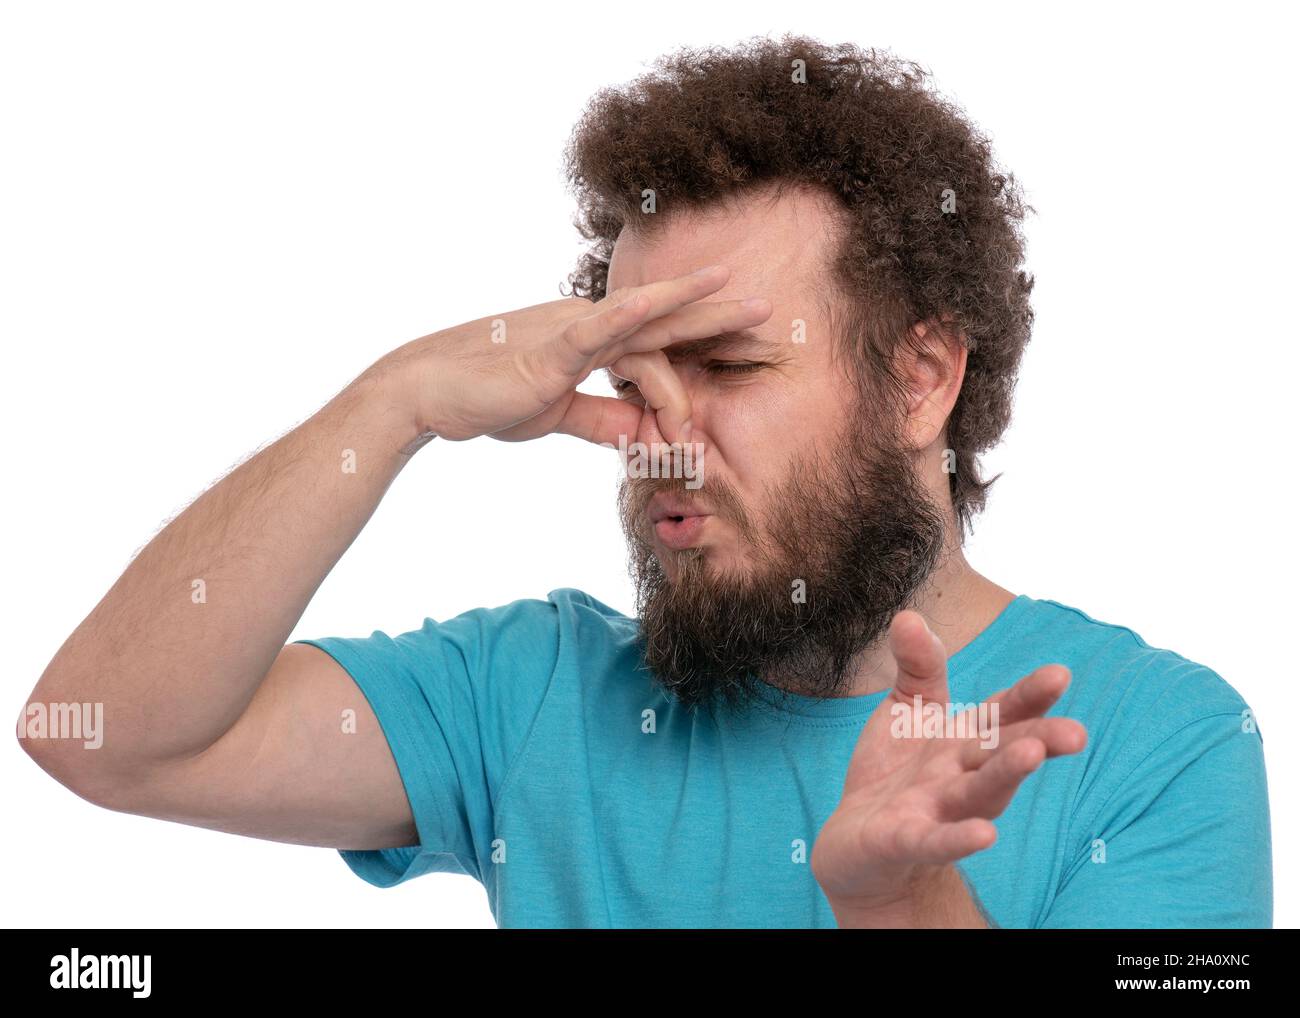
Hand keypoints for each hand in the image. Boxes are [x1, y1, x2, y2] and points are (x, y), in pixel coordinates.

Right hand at [371, 265, 771, 443]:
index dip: (694, 354)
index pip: (653, 344)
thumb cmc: (487, 399)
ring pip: (646, 320)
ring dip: (698, 318)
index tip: (732, 366)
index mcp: (587, 340)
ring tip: (745, 307)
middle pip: (663, 318)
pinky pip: (601, 329)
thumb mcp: (558, 414)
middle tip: (767, 308)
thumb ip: (601, 418)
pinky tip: (667, 300)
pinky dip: (635, 315)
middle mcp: (585, 325)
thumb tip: (643, 432)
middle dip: (717, 312)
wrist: (429, 394)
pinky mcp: (551, 347)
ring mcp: (569, 331)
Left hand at [811, 610, 1087, 916]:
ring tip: (1033, 754)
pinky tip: (984, 835)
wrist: (858, 841)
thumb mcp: (907, 710)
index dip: (1028, 698)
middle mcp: (961, 776)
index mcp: (965, 741)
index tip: (1059, 675)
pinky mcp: (905, 841)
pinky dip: (957, 838)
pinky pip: (933, 840)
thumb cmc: (895, 771)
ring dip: (1006, 776)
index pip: (1002, 716)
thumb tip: (907, 614)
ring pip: (977, 793)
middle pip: (1001, 755)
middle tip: (1076, 732)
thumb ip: (916, 665)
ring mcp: (937, 811)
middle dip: (1037, 741)